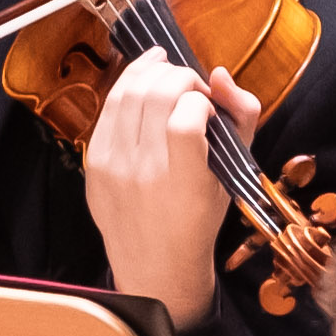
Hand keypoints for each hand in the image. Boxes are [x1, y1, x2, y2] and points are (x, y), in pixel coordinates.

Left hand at [79, 52, 241, 324]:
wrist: (155, 266)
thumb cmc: (200, 218)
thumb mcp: (232, 175)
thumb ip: (240, 119)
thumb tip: (219, 74)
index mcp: (186, 182)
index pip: (187, 117)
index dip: (200, 99)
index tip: (207, 108)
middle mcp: (145, 174)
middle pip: (156, 95)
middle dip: (179, 75)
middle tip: (191, 85)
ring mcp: (113, 168)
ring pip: (127, 94)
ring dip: (151, 72)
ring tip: (167, 69)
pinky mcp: (94, 165)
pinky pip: (107, 110)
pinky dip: (127, 88)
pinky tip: (142, 82)